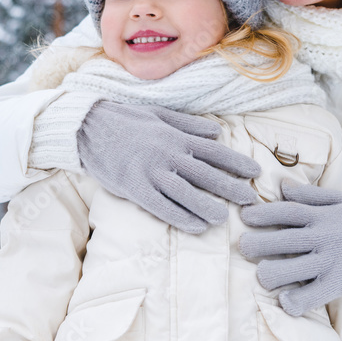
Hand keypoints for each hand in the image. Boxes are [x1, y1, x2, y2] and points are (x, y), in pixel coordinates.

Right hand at [77, 101, 260, 233]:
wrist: (87, 127)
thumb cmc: (124, 119)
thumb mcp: (159, 114)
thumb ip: (188, 124)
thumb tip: (217, 131)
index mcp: (175, 135)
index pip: (213, 150)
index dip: (236, 162)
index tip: (254, 173)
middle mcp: (167, 154)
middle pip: (206, 174)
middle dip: (231, 188)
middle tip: (250, 200)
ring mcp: (151, 172)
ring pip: (187, 194)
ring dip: (208, 207)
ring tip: (224, 218)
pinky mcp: (135, 188)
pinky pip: (162, 207)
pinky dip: (180, 218)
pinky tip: (196, 227)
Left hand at [238, 184, 341, 315]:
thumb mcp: (338, 201)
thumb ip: (309, 195)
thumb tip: (281, 185)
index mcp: (322, 216)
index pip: (289, 211)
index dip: (264, 213)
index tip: (244, 216)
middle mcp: (325, 238)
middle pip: (288, 240)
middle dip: (261, 243)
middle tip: (242, 245)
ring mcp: (331, 263)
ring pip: (297, 270)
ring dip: (274, 273)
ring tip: (260, 274)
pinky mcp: (336, 285)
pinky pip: (314, 296)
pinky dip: (298, 301)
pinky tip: (284, 301)